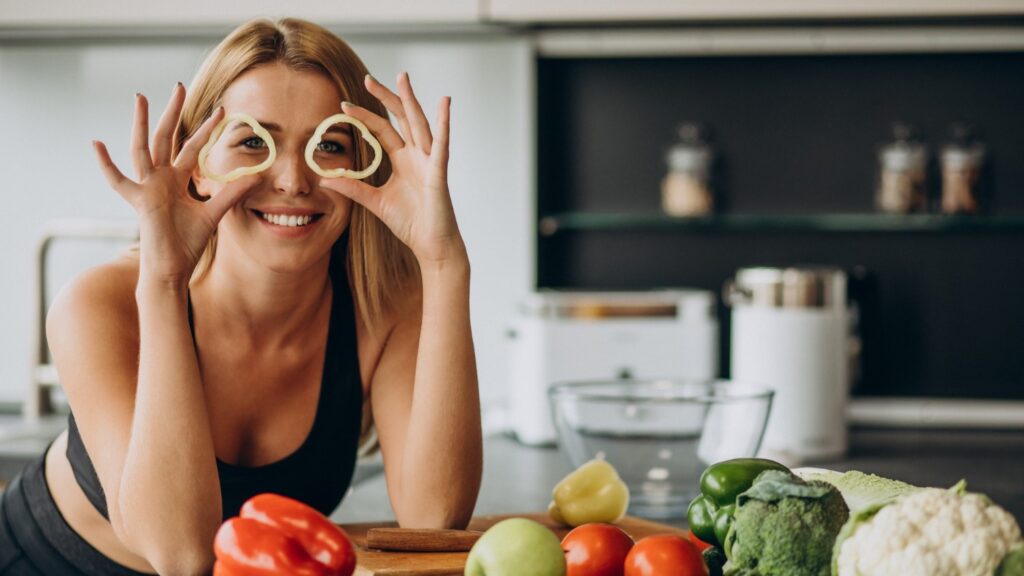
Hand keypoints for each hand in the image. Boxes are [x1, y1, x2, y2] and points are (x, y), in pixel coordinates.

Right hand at [93, 84, 252, 285]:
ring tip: (140, 97)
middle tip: (179, 86)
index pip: (191, 147)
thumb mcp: (214, 214)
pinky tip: (97, 144)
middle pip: (166, 138)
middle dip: (173, 113)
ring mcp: (147, 187)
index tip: (221, 110)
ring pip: (143, 148)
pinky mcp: (140, 200)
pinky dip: (106, 165)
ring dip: (142, 123)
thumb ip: (231, 194)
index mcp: (177, 180)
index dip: (205, 130)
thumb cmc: (187, 243)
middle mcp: (160, 179)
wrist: (172, 267)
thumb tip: (257, 177)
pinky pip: (119, 181)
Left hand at [321, 73, 465, 265]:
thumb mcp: (375, 202)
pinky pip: (441, 144)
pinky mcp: (439, 171)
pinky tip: (444, 103)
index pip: (382, 130)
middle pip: (400, 118)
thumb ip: (353, 187)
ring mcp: (429, 161)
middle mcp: (417, 155)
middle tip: (368, 79)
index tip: (344, 106)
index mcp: (403, 161)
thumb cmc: (410, 223)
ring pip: (418, 123)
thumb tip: (325, 178)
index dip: (365, 117)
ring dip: (410, 100)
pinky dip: (444, 122)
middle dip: (386, 98)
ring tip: (402, 78)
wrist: (430, 245)